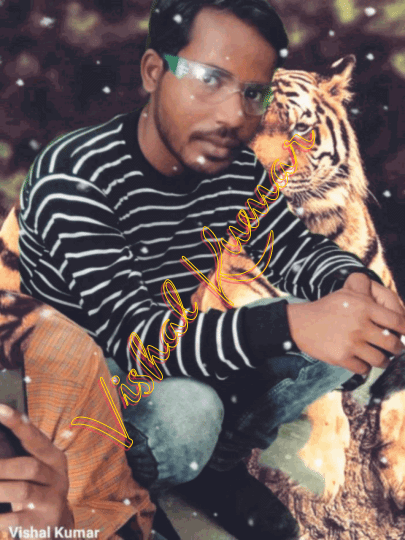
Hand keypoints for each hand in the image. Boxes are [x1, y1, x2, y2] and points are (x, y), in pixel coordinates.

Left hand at [0, 405, 73, 534]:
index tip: (0, 409)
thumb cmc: (36, 489)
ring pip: (23, 490)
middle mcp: (58, 476)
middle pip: (30, 466)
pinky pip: (16, 518)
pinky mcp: (42, 523)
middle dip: (1, 466)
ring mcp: (52, 500)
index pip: (35, 436)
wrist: (54, 527)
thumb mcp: (34, 470)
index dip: (17, 423)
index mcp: (54, 457)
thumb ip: (19, 454)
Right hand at [286, 274, 404, 374]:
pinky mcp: (341, 358)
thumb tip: (385, 294)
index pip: (398, 321)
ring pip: (381, 360)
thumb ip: (366, 287)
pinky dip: (365, 367)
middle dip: (397, 348)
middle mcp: (360, 326)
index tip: (404, 333)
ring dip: (383, 360)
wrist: (301, 324)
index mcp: (364, 307)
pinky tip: (361, 361)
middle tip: (394, 348)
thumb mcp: (347, 292)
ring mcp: (351, 344)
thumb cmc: (328, 308)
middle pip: (393, 344)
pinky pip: (364, 369)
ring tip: (380, 357)